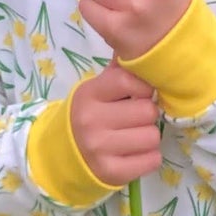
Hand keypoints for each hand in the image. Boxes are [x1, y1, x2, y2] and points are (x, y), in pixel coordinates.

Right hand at [69, 62, 161, 186]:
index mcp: (90, 95)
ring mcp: (100, 148)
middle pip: (147, 111)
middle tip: (135, 120)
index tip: (138, 95)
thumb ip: (119, 72)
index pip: (129, 80)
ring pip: (152, 137)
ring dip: (149, 138)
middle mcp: (92, 121)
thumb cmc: (90, 116)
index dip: (142, 88)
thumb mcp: (96, 91)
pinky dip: (148, 158)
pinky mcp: (111, 172)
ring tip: (134, 137)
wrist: (62, 156)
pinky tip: (134, 154)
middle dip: (147, 116)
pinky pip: (152, 160)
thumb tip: (142, 42)